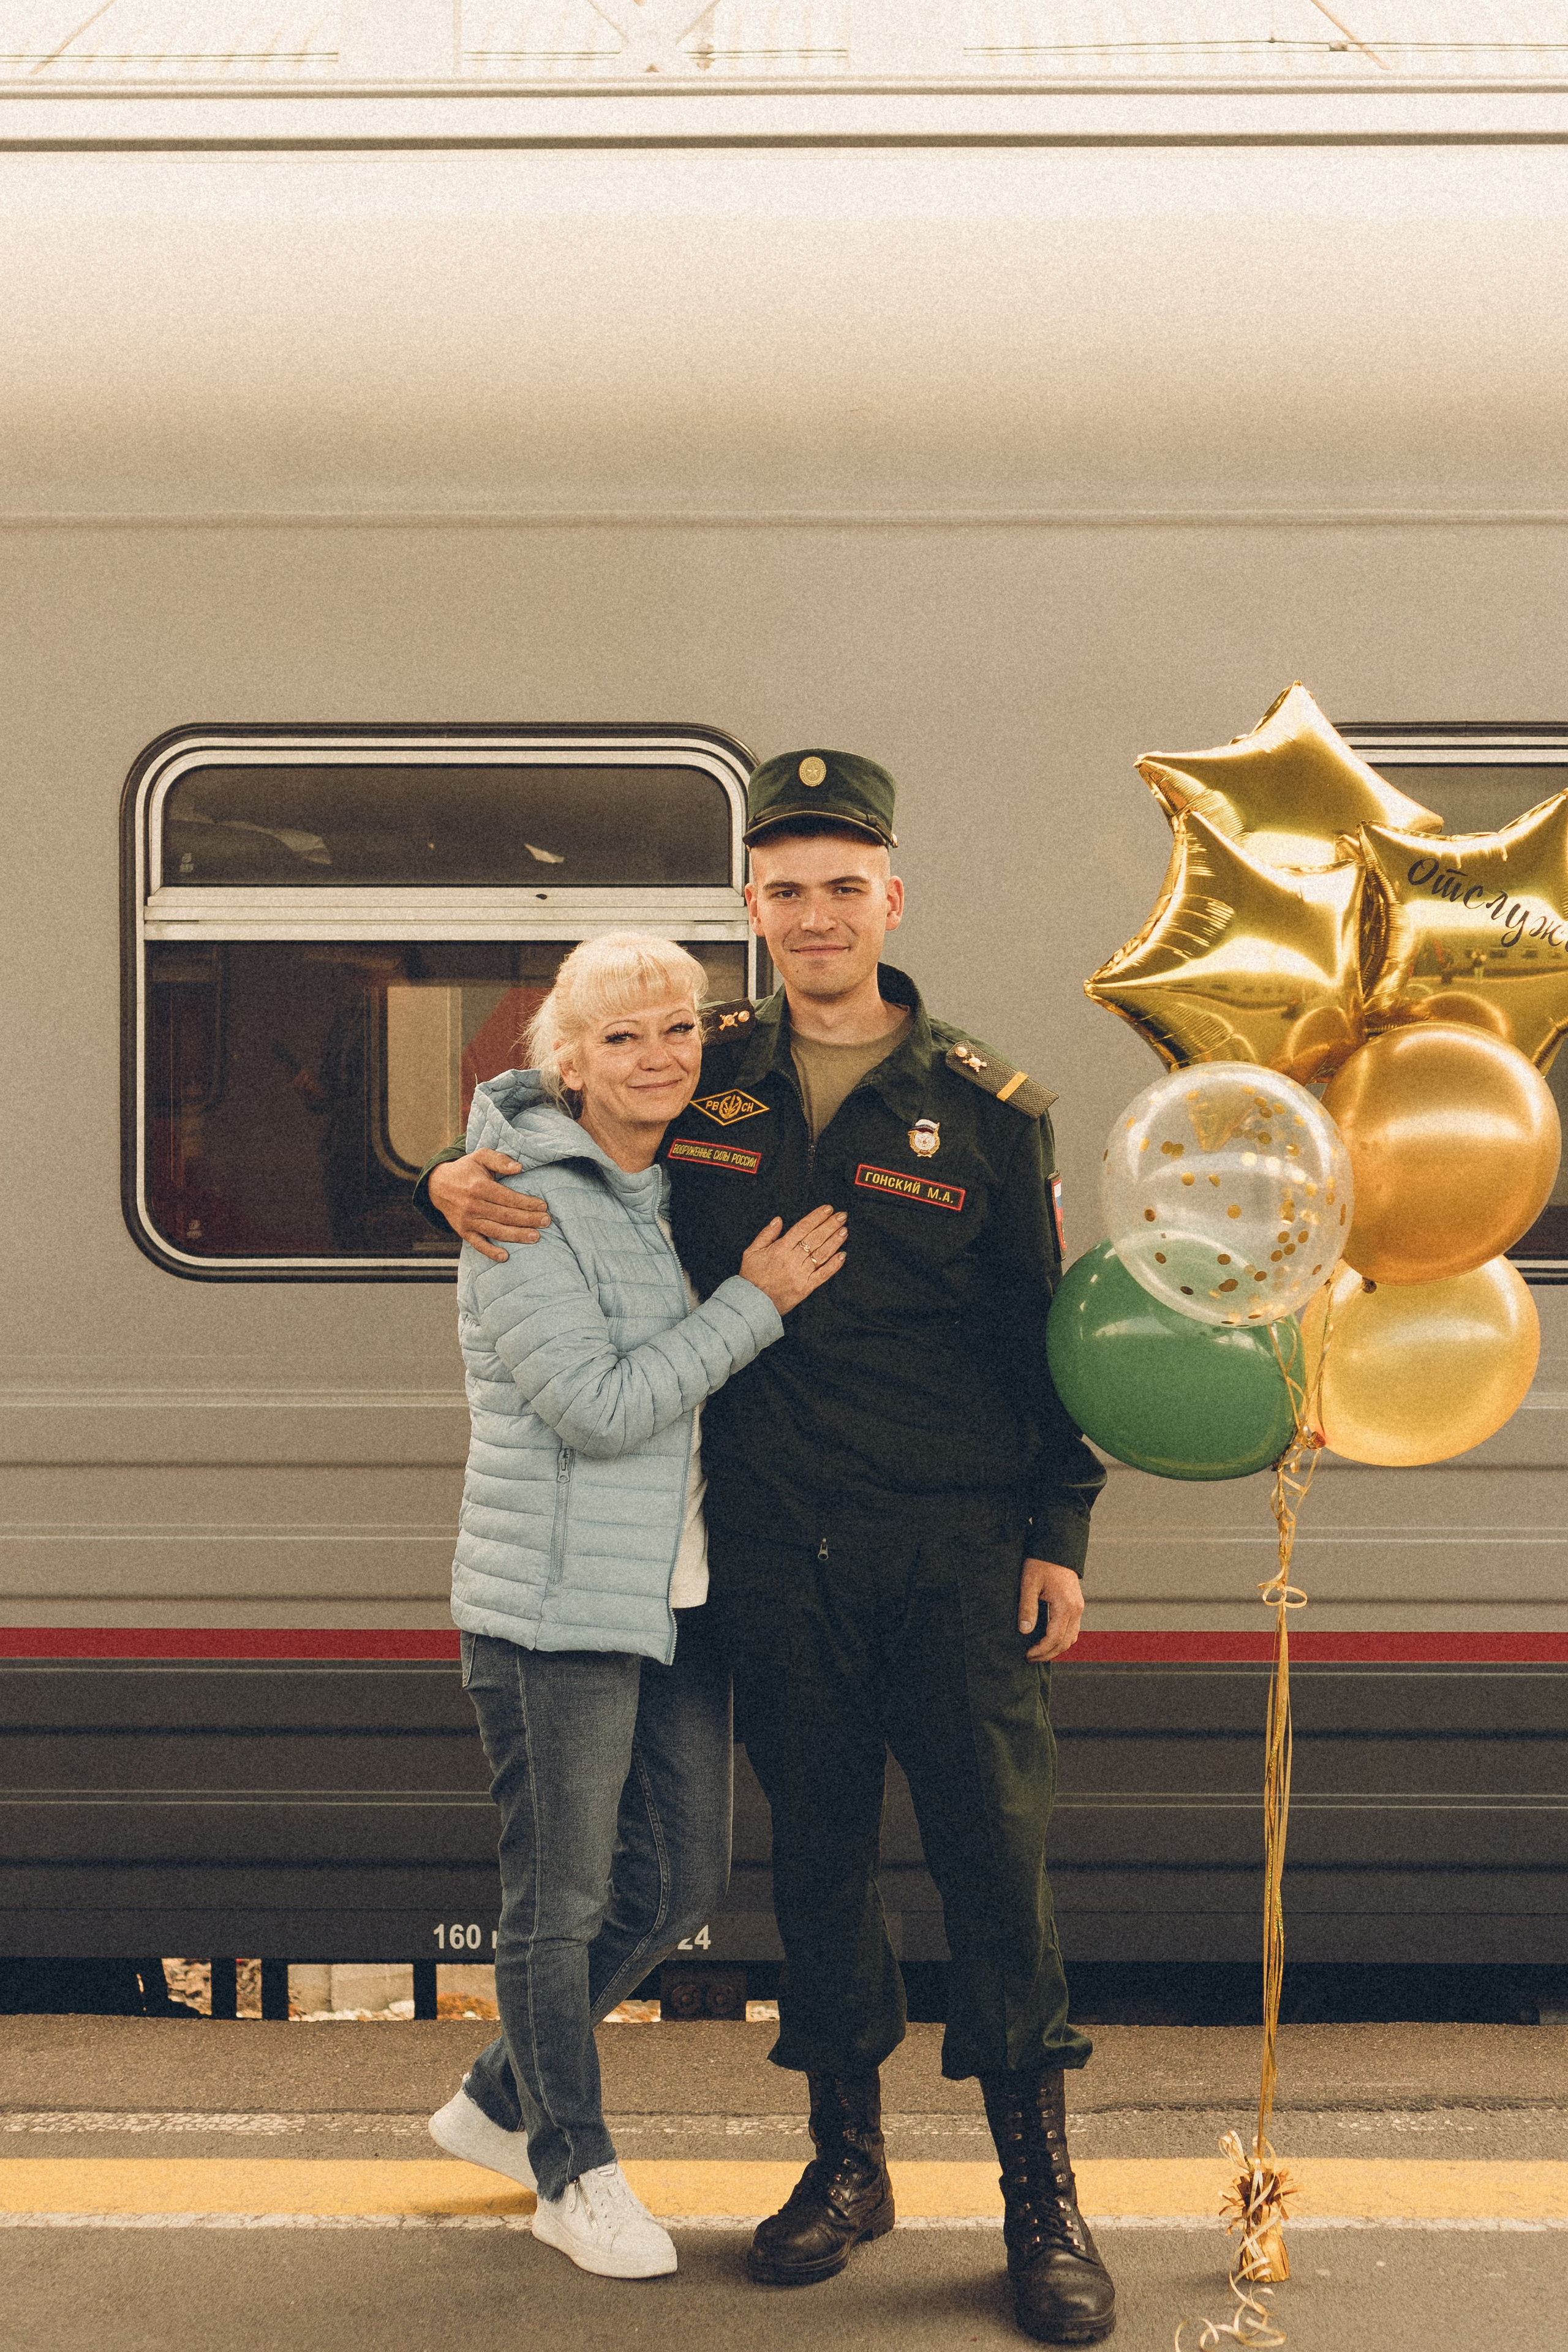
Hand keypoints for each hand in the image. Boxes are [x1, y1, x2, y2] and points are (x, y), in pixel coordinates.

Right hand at [428, 1151, 550, 1262]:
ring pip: (495, 1231)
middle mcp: (473, 1205)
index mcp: (479, 1187)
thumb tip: (519, 1167)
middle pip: (505, 1216)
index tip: (543, 1206)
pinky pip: (477, 1244)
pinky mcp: (463, 1231)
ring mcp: (467, 1221)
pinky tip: (505, 1257)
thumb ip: (499, 1160)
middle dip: (528, 1219)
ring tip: (535, 1237)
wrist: (438, 1185)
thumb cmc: (465, 1170)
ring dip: (516, 1236)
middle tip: (546, 1222)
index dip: (526, 1203)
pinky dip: (490, 1252)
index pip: (507, 1198)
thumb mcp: (480, 1156)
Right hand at [740, 1205, 847, 1313]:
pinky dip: (834, 1265)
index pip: (802, 1228)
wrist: (752, 1303)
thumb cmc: (751, 1277)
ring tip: (844, 1230)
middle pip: (815, 1238)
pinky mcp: (805, 1288)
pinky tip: (842, 1255)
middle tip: (842, 1215)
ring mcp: (800, 1274)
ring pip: (821, 1254)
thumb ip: (766, 1234)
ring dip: (835, 1241)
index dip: (817, 1217)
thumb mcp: (751, 1252)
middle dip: (830, 1225)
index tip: (827, 1209)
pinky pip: (823, 1275)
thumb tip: (778, 1220)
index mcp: (780, 1249)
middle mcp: (792, 1260)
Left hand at [1018, 1558, 1083, 1662]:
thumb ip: (1027, 1608)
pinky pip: (1072, 1629)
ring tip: (1038, 1653)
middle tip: (1030, 1658)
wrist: (1056, 1547)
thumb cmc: (1040, 1562)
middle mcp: (1076, 1609)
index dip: (1040, 1650)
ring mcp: (1078, 1607)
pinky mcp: (1076, 1605)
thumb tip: (1024, 1631)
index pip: (1054, 1638)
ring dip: (1056, 1649)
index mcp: (1066, 1606)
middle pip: (1065, 1642)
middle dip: (1048, 1654)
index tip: (1027, 1655)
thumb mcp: (1029, 1583)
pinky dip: (1061, 1639)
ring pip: (1071, 1638)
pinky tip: (1047, 1640)